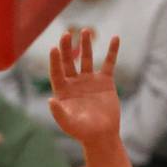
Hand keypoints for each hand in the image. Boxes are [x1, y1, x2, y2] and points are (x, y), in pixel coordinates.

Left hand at [48, 28, 120, 145]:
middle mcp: (74, 83)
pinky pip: (109, 63)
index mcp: (63, 91)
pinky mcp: (105, 81)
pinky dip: (112, 51)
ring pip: (87, 58)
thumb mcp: (68, 123)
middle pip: (69, 61)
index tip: (54, 48)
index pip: (56, 72)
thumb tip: (50, 100)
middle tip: (66, 34)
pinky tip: (115, 38)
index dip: (55, 61)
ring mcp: (90, 80)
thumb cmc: (82, 132)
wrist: (102, 135)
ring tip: (84, 31)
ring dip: (86, 45)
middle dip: (67, 48)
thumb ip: (59, 112)